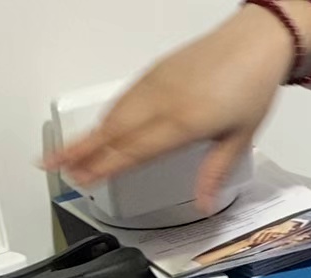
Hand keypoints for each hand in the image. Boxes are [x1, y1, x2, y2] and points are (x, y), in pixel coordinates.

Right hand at [44, 9, 293, 211]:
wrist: (255, 40)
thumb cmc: (252, 85)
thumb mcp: (241, 137)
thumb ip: (215, 172)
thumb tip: (205, 204)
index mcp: (183, 123)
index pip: (133, 151)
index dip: (103, 167)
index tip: (81, 179)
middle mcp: (163, 102)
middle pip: (112, 132)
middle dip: (81, 152)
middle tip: (55, 169)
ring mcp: (156, 85)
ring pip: (114, 114)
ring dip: (88, 135)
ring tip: (65, 153)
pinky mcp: (156, 72)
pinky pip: (124, 98)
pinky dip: (106, 116)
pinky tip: (100, 128)